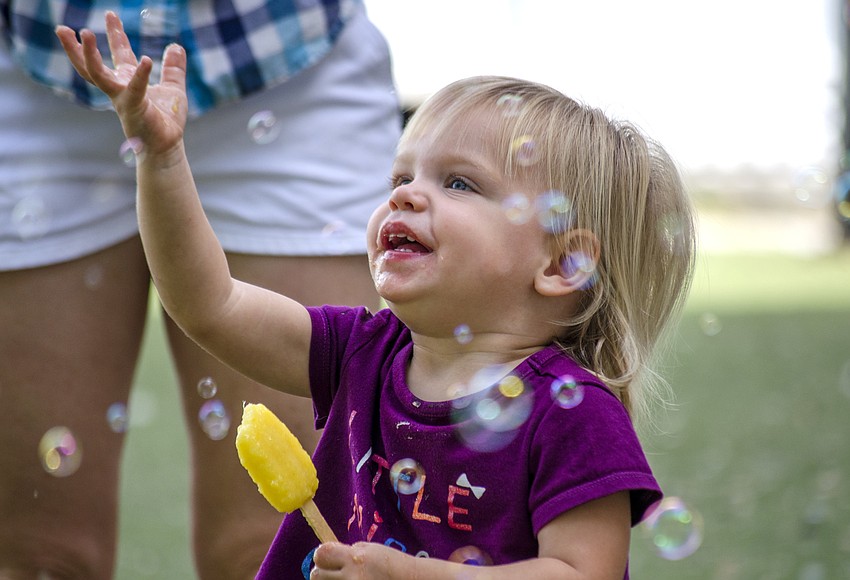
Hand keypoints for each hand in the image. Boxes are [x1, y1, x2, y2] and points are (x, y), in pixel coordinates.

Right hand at [55, 11, 187, 157]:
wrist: (167, 147)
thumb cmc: (167, 121)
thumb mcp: (172, 88)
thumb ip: (173, 68)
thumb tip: (176, 46)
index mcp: (128, 81)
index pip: (119, 53)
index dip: (115, 34)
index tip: (111, 14)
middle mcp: (119, 88)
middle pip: (93, 64)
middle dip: (79, 46)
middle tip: (63, 27)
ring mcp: (122, 98)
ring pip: (98, 75)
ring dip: (89, 55)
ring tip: (86, 33)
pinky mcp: (133, 108)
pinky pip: (135, 88)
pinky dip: (141, 75)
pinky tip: (146, 60)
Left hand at [310, 542, 408, 579]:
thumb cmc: (390, 563)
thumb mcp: (370, 550)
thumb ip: (349, 552)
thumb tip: (328, 557)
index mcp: (355, 558)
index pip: (322, 554)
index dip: (321, 556)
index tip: (326, 558)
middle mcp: (352, 576)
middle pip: (317, 576)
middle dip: (322, 572)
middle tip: (332, 573)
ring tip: (343, 579)